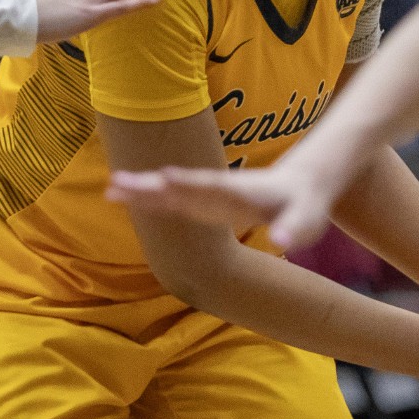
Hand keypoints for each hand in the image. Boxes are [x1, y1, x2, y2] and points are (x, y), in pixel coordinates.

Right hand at [108, 156, 349, 251]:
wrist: (299, 184)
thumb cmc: (304, 206)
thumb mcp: (308, 219)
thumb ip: (295, 228)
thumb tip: (282, 240)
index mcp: (242, 192)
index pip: (214, 188)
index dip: (192, 185)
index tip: (166, 178)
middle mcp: (219, 188)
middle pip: (182, 186)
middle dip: (153, 185)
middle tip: (120, 182)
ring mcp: (208, 192)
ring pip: (170, 190)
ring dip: (142, 189)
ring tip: (111, 188)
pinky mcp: (201, 199)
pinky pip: (170, 197)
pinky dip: (146, 196)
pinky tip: (119, 195)